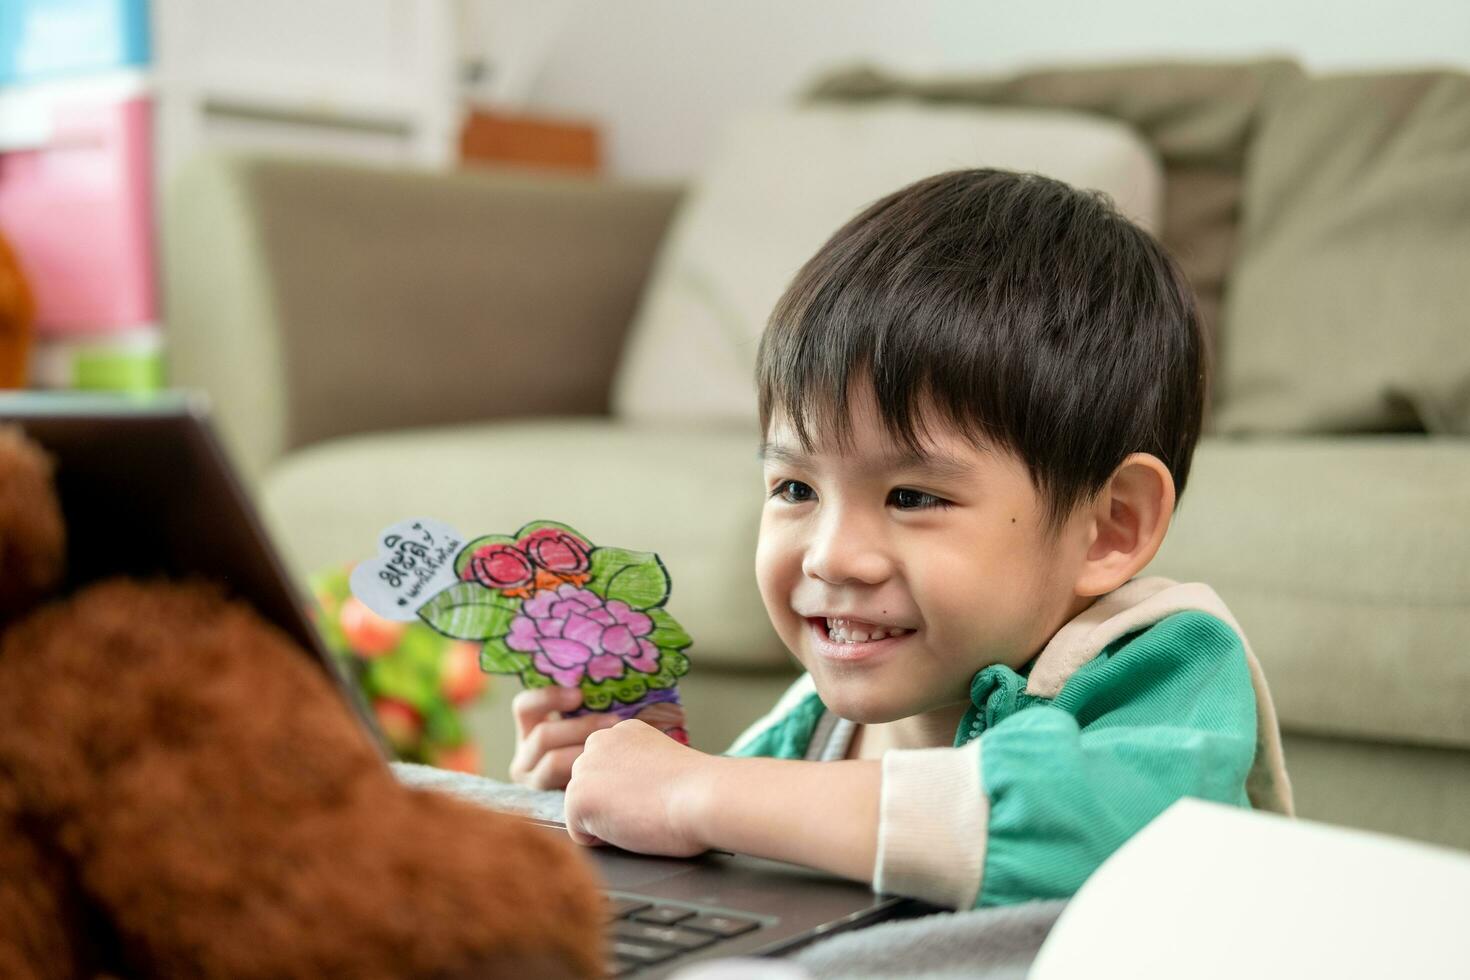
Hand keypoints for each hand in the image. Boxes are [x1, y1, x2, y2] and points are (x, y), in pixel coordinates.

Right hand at [508, 686, 618, 788]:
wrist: (611, 793)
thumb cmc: (603, 747)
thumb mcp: (586, 726)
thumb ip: (587, 709)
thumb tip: (601, 686)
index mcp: (528, 731)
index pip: (524, 707)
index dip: (549, 698)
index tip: (580, 695)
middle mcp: (524, 759)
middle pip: (543, 736)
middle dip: (580, 727)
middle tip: (614, 722)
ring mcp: (535, 784)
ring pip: (553, 762)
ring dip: (586, 750)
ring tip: (616, 745)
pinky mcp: (551, 804)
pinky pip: (566, 788)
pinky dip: (589, 776)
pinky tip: (612, 770)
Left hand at [563, 719, 712, 856]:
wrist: (704, 795)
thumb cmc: (698, 790)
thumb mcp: (662, 761)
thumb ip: (638, 767)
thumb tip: (625, 790)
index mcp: (623, 732)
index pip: (608, 771)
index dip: (631, 792)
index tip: (655, 793)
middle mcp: (598, 741)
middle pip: (591, 789)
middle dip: (612, 804)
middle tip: (649, 805)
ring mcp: (585, 768)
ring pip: (584, 811)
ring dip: (607, 821)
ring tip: (642, 813)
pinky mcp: (577, 796)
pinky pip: (579, 834)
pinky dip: (602, 840)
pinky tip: (631, 825)